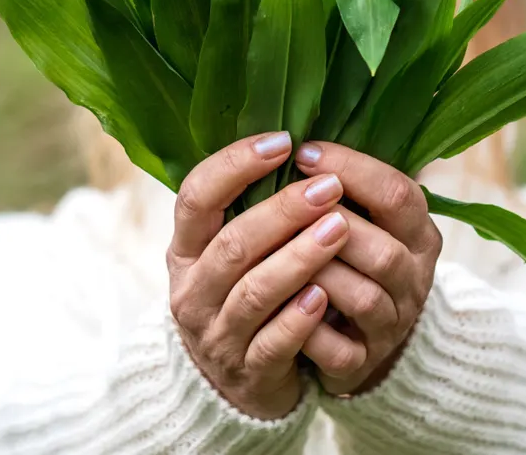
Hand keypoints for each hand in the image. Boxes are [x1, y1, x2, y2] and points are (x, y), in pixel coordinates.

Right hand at [167, 132, 351, 419]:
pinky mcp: (248, 372)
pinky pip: (273, 344)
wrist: (236, 384)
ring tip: (339, 229)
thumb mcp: (230, 253)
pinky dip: (298, 318)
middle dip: (282, 212)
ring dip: (299, 258)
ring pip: (255, 292)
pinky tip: (324, 295)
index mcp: (186, 249)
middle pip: (232, 244)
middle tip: (328, 187)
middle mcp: (193, 291)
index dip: (235, 165)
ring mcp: (217, 335)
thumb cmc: (243, 296)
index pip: (196, 196)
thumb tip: (301, 141)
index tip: (283, 142)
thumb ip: (251, 207)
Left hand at [292, 142, 442, 395]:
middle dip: (330, 224)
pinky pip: (339, 349)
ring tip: (277, 251)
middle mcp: (414, 278)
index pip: (398, 193)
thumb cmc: (349, 259)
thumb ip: (344, 182)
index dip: (352, 169)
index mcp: (417, 233)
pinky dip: (307, 329)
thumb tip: (295, 132)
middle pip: (384, 249)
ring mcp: (391, 324)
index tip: (302, 152)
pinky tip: (279, 307)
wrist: (359, 339)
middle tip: (286, 203)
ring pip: (362, 296)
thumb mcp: (364, 216)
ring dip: (316, 271)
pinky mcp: (363, 363)